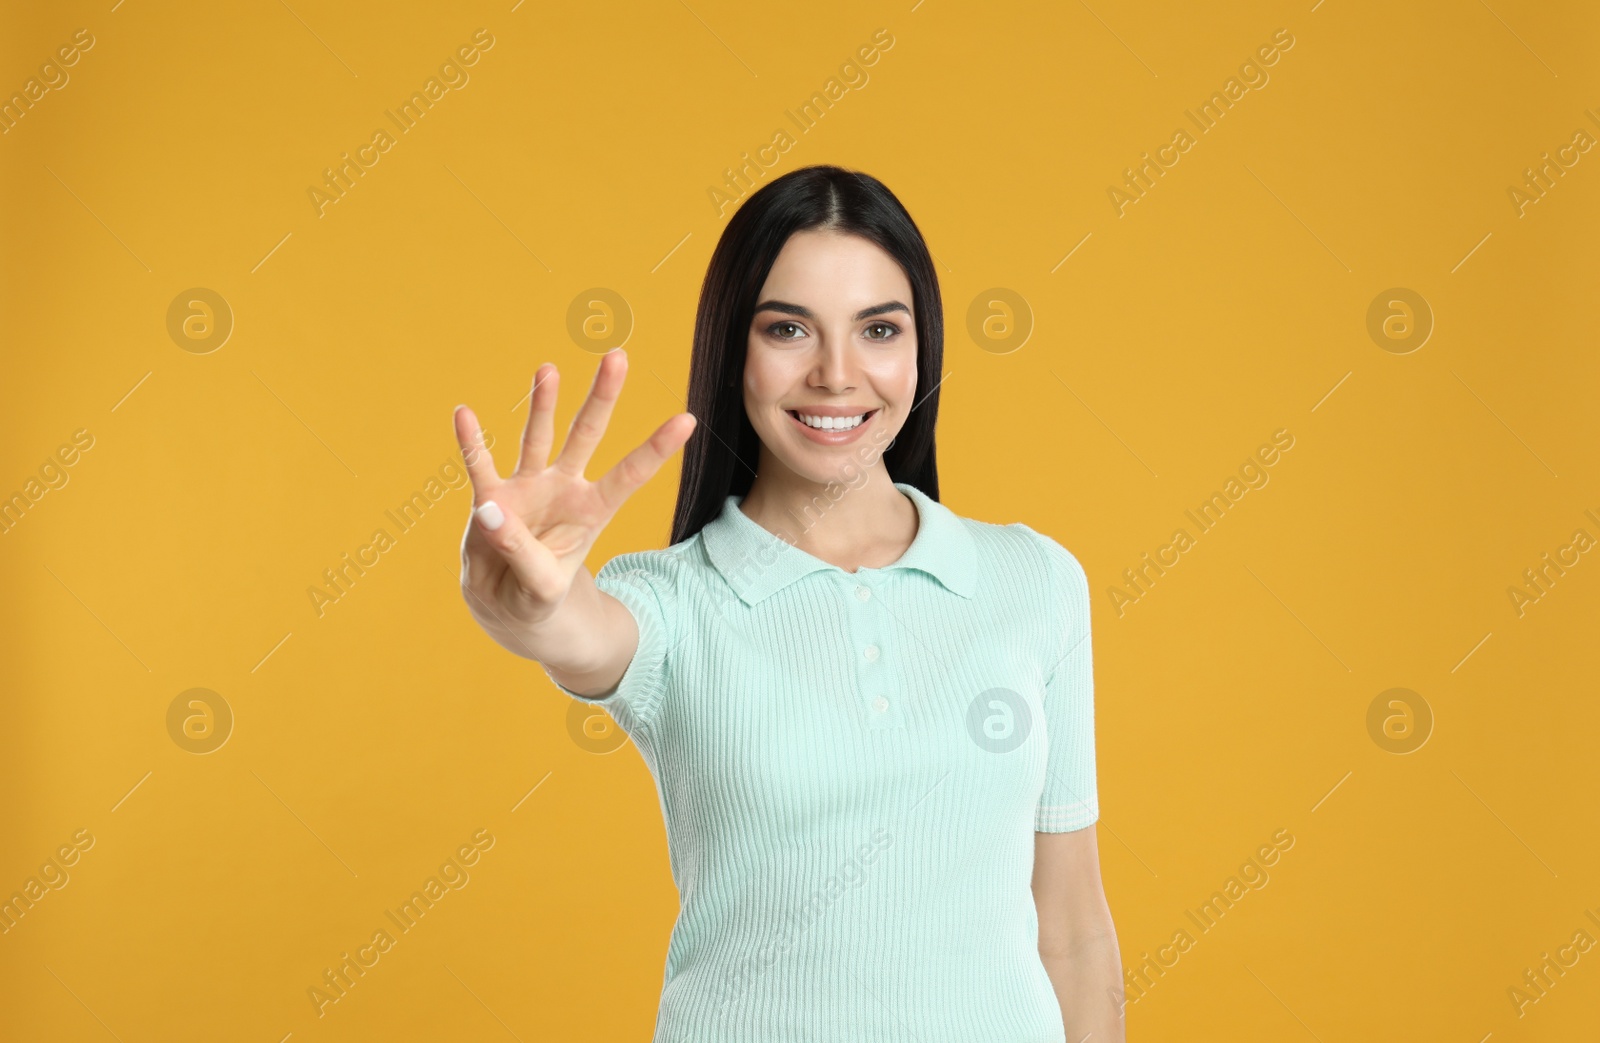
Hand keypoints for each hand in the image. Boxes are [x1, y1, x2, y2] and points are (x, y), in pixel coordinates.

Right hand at [454, 348, 695, 635]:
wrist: (509, 606)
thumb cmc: (538, 598)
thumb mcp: (539, 589)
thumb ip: (519, 552)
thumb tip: (489, 509)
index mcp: (591, 514)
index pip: (629, 476)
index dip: (655, 449)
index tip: (688, 419)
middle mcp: (563, 490)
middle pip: (585, 435)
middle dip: (602, 397)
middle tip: (617, 356)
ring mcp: (528, 489)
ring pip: (537, 437)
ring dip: (542, 403)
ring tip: (549, 369)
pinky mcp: (492, 498)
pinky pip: (480, 465)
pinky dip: (471, 442)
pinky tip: (464, 414)